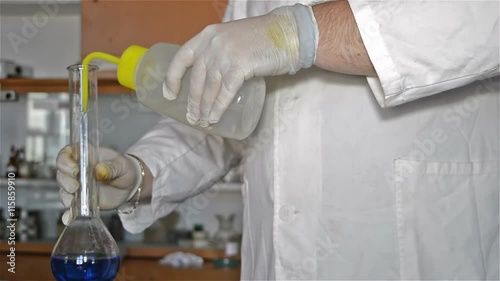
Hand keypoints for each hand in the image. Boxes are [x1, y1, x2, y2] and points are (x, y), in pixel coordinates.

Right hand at [56, 145, 140, 223]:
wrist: (130, 186)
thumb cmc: (125, 169)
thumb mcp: (122, 165)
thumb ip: (112, 167)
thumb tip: (100, 170)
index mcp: (87, 156)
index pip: (68, 153)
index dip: (65, 160)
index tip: (74, 168)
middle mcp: (78, 170)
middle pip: (62, 173)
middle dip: (65, 180)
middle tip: (75, 187)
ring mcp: (78, 186)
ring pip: (63, 190)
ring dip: (65, 196)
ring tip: (73, 201)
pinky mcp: (81, 200)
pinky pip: (71, 207)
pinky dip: (68, 213)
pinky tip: (69, 217)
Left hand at [163, 4, 317, 126]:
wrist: (288, 33)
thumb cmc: (263, 39)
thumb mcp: (232, 39)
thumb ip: (219, 53)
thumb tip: (210, 80)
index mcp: (207, 35)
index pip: (181, 57)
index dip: (172, 78)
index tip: (169, 94)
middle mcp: (212, 43)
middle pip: (196, 79)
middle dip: (193, 102)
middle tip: (192, 118)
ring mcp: (225, 54)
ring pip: (209, 88)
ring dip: (204, 109)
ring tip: (203, 123)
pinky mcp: (240, 66)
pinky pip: (224, 93)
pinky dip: (218, 108)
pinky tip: (214, 118)